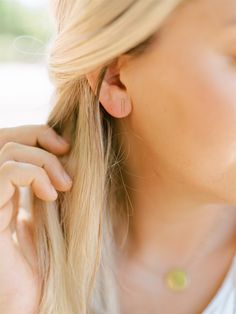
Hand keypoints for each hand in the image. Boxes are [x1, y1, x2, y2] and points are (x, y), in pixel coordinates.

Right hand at [0, 124, 71, 312]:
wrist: (35, 299)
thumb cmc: (48, 259)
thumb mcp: (51, 213)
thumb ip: (50, 184)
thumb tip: (66, 154)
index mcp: (7, 189)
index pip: (11, 142)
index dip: (37, 134)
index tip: (65, 147)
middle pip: (6, 138)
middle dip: (39, 135)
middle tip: (65, 151)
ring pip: (8, 150)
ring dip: (44, 159)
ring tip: (64, 185)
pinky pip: (7, 172)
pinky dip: (35, 174)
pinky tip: (51, 195)